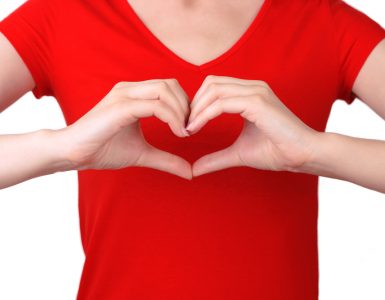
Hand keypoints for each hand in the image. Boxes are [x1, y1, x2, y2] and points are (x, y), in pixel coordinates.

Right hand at [61, 79, 192, 178]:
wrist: (73, 154)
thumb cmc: (103, 150)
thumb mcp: (143, 154)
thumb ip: (167, 159)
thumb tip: (190, 173)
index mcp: (134, 95)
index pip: (169, 87)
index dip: (184, 105)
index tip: (188, 128)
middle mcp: (130, 89)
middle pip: (170, 84)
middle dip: (186, 106)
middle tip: (189, 129)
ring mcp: (124, 95)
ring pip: (165, 90)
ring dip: (181, 111)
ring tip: (183, 132)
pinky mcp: (121, 107)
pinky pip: (155, 105)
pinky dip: (172, 118)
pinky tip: (177, 133)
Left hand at [186, 75, 320, 175]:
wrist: (302, 156)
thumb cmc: (276, 152)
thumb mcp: (238, 154)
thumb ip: (216, 158)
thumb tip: (195, 169)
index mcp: (249, 94)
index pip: (214, 87)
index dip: (198, 103)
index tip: (188, 125)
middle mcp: (252, 88)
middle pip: (210, 83)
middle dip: (194, 103)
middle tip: (185, 125)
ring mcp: (255, 92)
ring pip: (214, 90)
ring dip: (196, 109)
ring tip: (188, 128)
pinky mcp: (257, 102)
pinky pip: (222, 103)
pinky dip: (205, 114)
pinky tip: (196, 127)